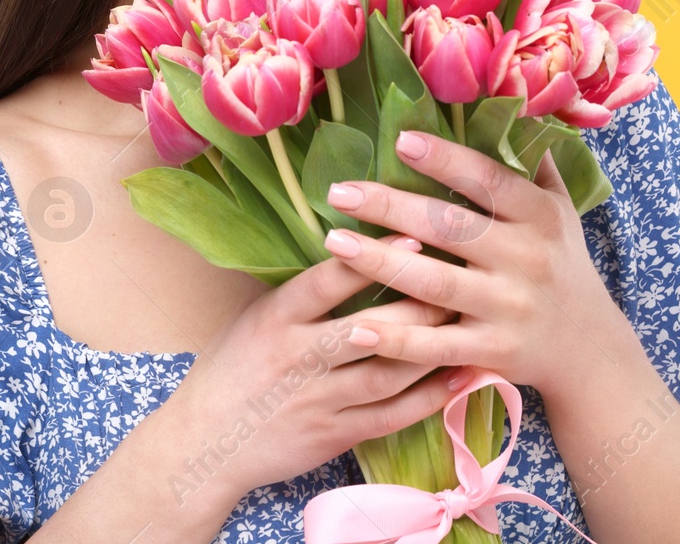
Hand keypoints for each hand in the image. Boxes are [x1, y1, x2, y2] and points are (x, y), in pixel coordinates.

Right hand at [168, 233, 468, 501]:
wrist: (205, 442)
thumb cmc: (231, 369)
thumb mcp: (255, 317)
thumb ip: (302, 293)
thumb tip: (355, 249)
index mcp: (277, 318)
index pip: (329, 281)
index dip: (374, 258)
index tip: (415, 236)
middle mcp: (299, 357)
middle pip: (372, 328)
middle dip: (422, 304)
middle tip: (464, 279)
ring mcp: (319, 400)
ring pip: (389, 372)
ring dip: (435, 349)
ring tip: (473, 323)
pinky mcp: (335, 434)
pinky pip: (391, 415)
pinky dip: (430, 397)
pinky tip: (461, 378)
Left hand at [317, 130, 626, 399]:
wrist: (590, 350)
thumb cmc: (561, 264)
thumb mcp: (560, 211)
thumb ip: (531, 165)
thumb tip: (508, 107)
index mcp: (539, 217)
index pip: (489, 180)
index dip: (445, 160)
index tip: (400, 140)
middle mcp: (527, 259)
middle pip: (449, 227)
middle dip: (389, 207)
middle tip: (339, 192)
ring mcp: (509, 308)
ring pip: (435, 283)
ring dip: (380, 262)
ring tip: (334, 242)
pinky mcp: (493, 353)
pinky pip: (436, 346)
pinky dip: (394, 339)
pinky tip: (353, 327)